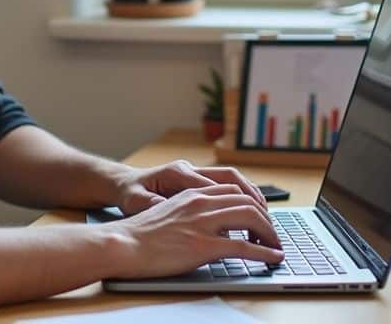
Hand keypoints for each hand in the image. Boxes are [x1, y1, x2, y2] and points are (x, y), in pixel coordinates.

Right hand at [103, 184, 283, 278]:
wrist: (121, 244)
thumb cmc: (138, 234)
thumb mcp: (167, 212)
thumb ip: (190, 212)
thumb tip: (209, 225)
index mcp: (192, 193)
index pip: (234, 191)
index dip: (253, 204)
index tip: (260, 218)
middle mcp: (200, 202)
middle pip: (247, 201)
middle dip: (266, 219)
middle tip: (272, 234)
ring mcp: (203, 223)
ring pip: (251, 218)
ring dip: (270, 233)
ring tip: (276, 246)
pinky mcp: (203, 246)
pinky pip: (244, 247)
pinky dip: (264, 252)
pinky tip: (273, 258)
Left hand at [111, 159, 267, 214]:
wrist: (123, 184)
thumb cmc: (129, 194)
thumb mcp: (135, 202)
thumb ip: (152, 205)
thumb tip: (165, 209)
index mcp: (177, 174)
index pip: (213, 187)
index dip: (233, 204)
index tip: (247, 221)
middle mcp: (189, 169)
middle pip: (230, 177)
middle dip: (251, 197)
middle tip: (267, 220)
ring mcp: (195, 173)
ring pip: (232, 179)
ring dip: (251, 195)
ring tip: (266, 216)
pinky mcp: (197, 181)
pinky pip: (226, 185)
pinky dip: (241, 197)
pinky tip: (251, 212)